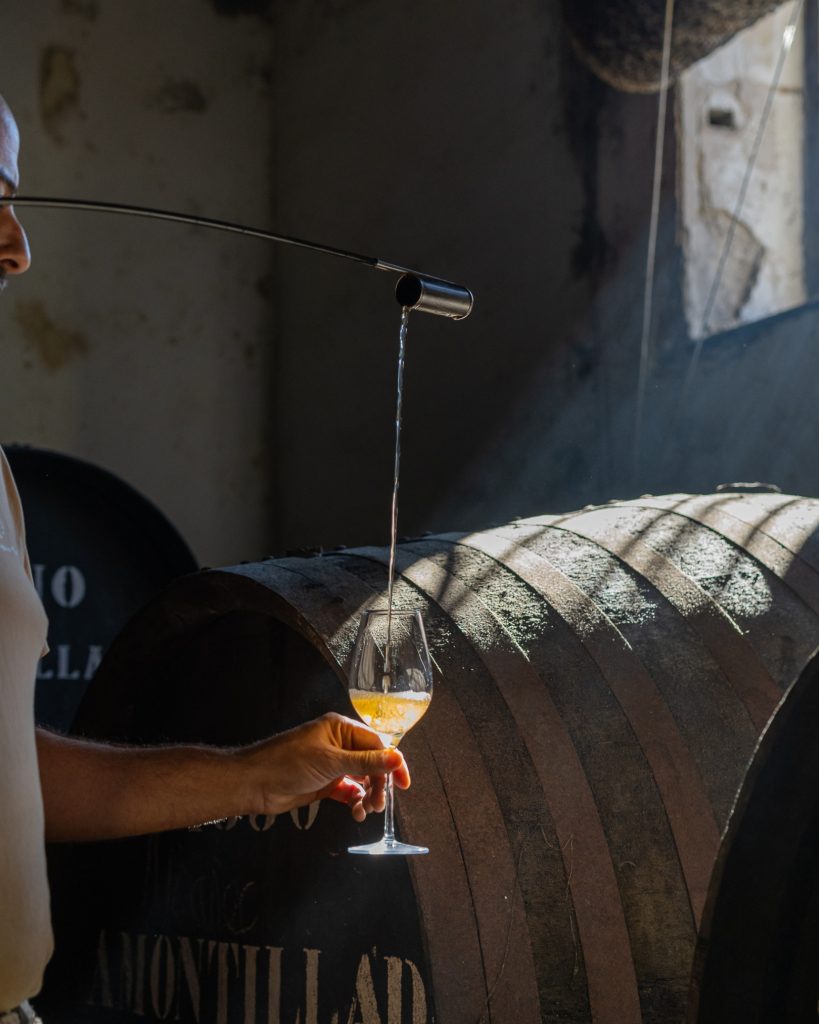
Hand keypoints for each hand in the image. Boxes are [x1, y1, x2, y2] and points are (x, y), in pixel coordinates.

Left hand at [242, 712, 410, 821]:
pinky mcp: (324, 783)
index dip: (392, 763)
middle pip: (371, 763)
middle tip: (379, 804)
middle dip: (378, 784)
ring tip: (365, 810)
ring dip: (367, 795)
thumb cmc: (287, 762)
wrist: (254, 783)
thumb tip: (397, 758)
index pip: (377, 744)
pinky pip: (349, 791)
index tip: (403, 783)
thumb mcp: (331, 761)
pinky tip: (355, 811)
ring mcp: (331, 764)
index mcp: (340, 729)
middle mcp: (338, 744)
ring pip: (361, 779)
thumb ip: (365, 762)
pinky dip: (355, 801)